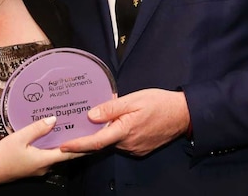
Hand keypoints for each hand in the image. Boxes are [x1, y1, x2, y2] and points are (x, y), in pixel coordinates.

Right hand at [0, 116, 84, 184]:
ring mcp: (38, 168)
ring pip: (56, 154)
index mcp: (45, 160)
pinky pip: (47, 155)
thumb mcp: (19, 138)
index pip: (70, 153)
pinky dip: (53, 146)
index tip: (96, 138)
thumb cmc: (2, 156)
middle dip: (76, 142)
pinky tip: (51, 136)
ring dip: (63, 143)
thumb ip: (37, 129)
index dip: (84, 146)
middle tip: (85, 128)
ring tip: (70, 129)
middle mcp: (45, 166)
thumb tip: (54, 119)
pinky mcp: (32, 167)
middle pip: (65, 154)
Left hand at [59, 89, 188, 156]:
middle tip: (78, 124)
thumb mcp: (134, 99)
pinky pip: (123, 142)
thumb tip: (91, 115)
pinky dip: (117, 134)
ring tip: (103, 117)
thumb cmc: (160, 103)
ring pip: (113, 142)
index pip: (95, 142)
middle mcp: (128, 143)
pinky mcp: (140, 149)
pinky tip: (119, 122)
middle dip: (91, 135)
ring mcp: (135, 148)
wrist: (183, 114)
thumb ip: (111, 108)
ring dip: (106, 132)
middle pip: (102, 142)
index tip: (64, 146)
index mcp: (124, 131)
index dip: (78, 145)